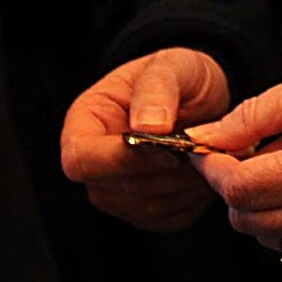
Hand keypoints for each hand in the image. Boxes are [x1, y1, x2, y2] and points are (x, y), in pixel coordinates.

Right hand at [59, 48, 229, 232]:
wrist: (200, 96)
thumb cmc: (177, 76)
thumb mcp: (171, 65)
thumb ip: (156, 88)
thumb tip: (147, 126)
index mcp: (84, 122)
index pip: (79, 159)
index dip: (118, 160)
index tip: (165, 148)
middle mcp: (94, 163)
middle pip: (116, 188)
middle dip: (164, 170)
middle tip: (197, 145)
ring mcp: (117, 193)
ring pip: (148, 206)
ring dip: (184, 183)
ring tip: (202, 151)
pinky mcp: (147, 212)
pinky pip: (170, 216)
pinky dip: (194, 196)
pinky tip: (201, 168)